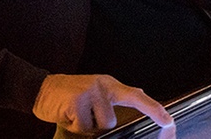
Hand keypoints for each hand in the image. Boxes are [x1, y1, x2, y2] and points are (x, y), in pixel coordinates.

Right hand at [33, 74, 173, 134]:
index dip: (154, 109)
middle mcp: (102, 85)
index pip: (136, 96)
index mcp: (110, 84)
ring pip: (98, 126)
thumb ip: (118, 95)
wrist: (42, 88)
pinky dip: (73, 126)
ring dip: (86, 126)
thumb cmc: (71, 94)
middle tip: (83, 113)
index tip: (168, 120)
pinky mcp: (76, 102)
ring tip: (76, 113)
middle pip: (112, 122)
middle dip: (98, 125)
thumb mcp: (97, 89)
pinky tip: (67, 113)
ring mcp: (89, 92)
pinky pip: (82, 127)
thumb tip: (141, 92)